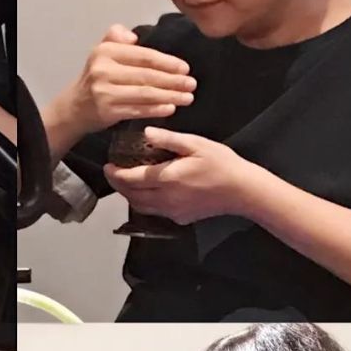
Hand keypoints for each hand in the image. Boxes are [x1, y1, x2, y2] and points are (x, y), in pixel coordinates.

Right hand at [62, 24, 196, 135]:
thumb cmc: (96, 78)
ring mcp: (105, 92)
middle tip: (192, 84)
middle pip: (147, 75)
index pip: (143, 56)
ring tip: (187, 97)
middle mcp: (104, 70)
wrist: (75, 106)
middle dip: (173, 81)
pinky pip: (137, 110)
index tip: (185, 68)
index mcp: (106, 51)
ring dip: (170, 96)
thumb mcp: (103, 51)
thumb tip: (134, 37)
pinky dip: (156, 110)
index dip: (167, 62)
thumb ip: (117, 36)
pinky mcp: (107, 111)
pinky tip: (170, 108)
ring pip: (145, 93)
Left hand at [104, 127, 256, 223]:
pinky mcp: (179, 218)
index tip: (108, 165)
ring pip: (140, 207)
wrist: (242, 191)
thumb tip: (147, 132)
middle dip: (118, 185)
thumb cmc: (222, 164)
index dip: (115, 173)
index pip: (131, 179)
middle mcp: (165, 199)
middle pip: (131, 195)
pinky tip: (149, 191)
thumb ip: (169, 139)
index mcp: (167, 178)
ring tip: (127, 182)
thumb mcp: (196, 144)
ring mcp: (172, 211)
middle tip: (113, 172)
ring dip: (130, 195)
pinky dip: (145, 202)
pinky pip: (155, 212)